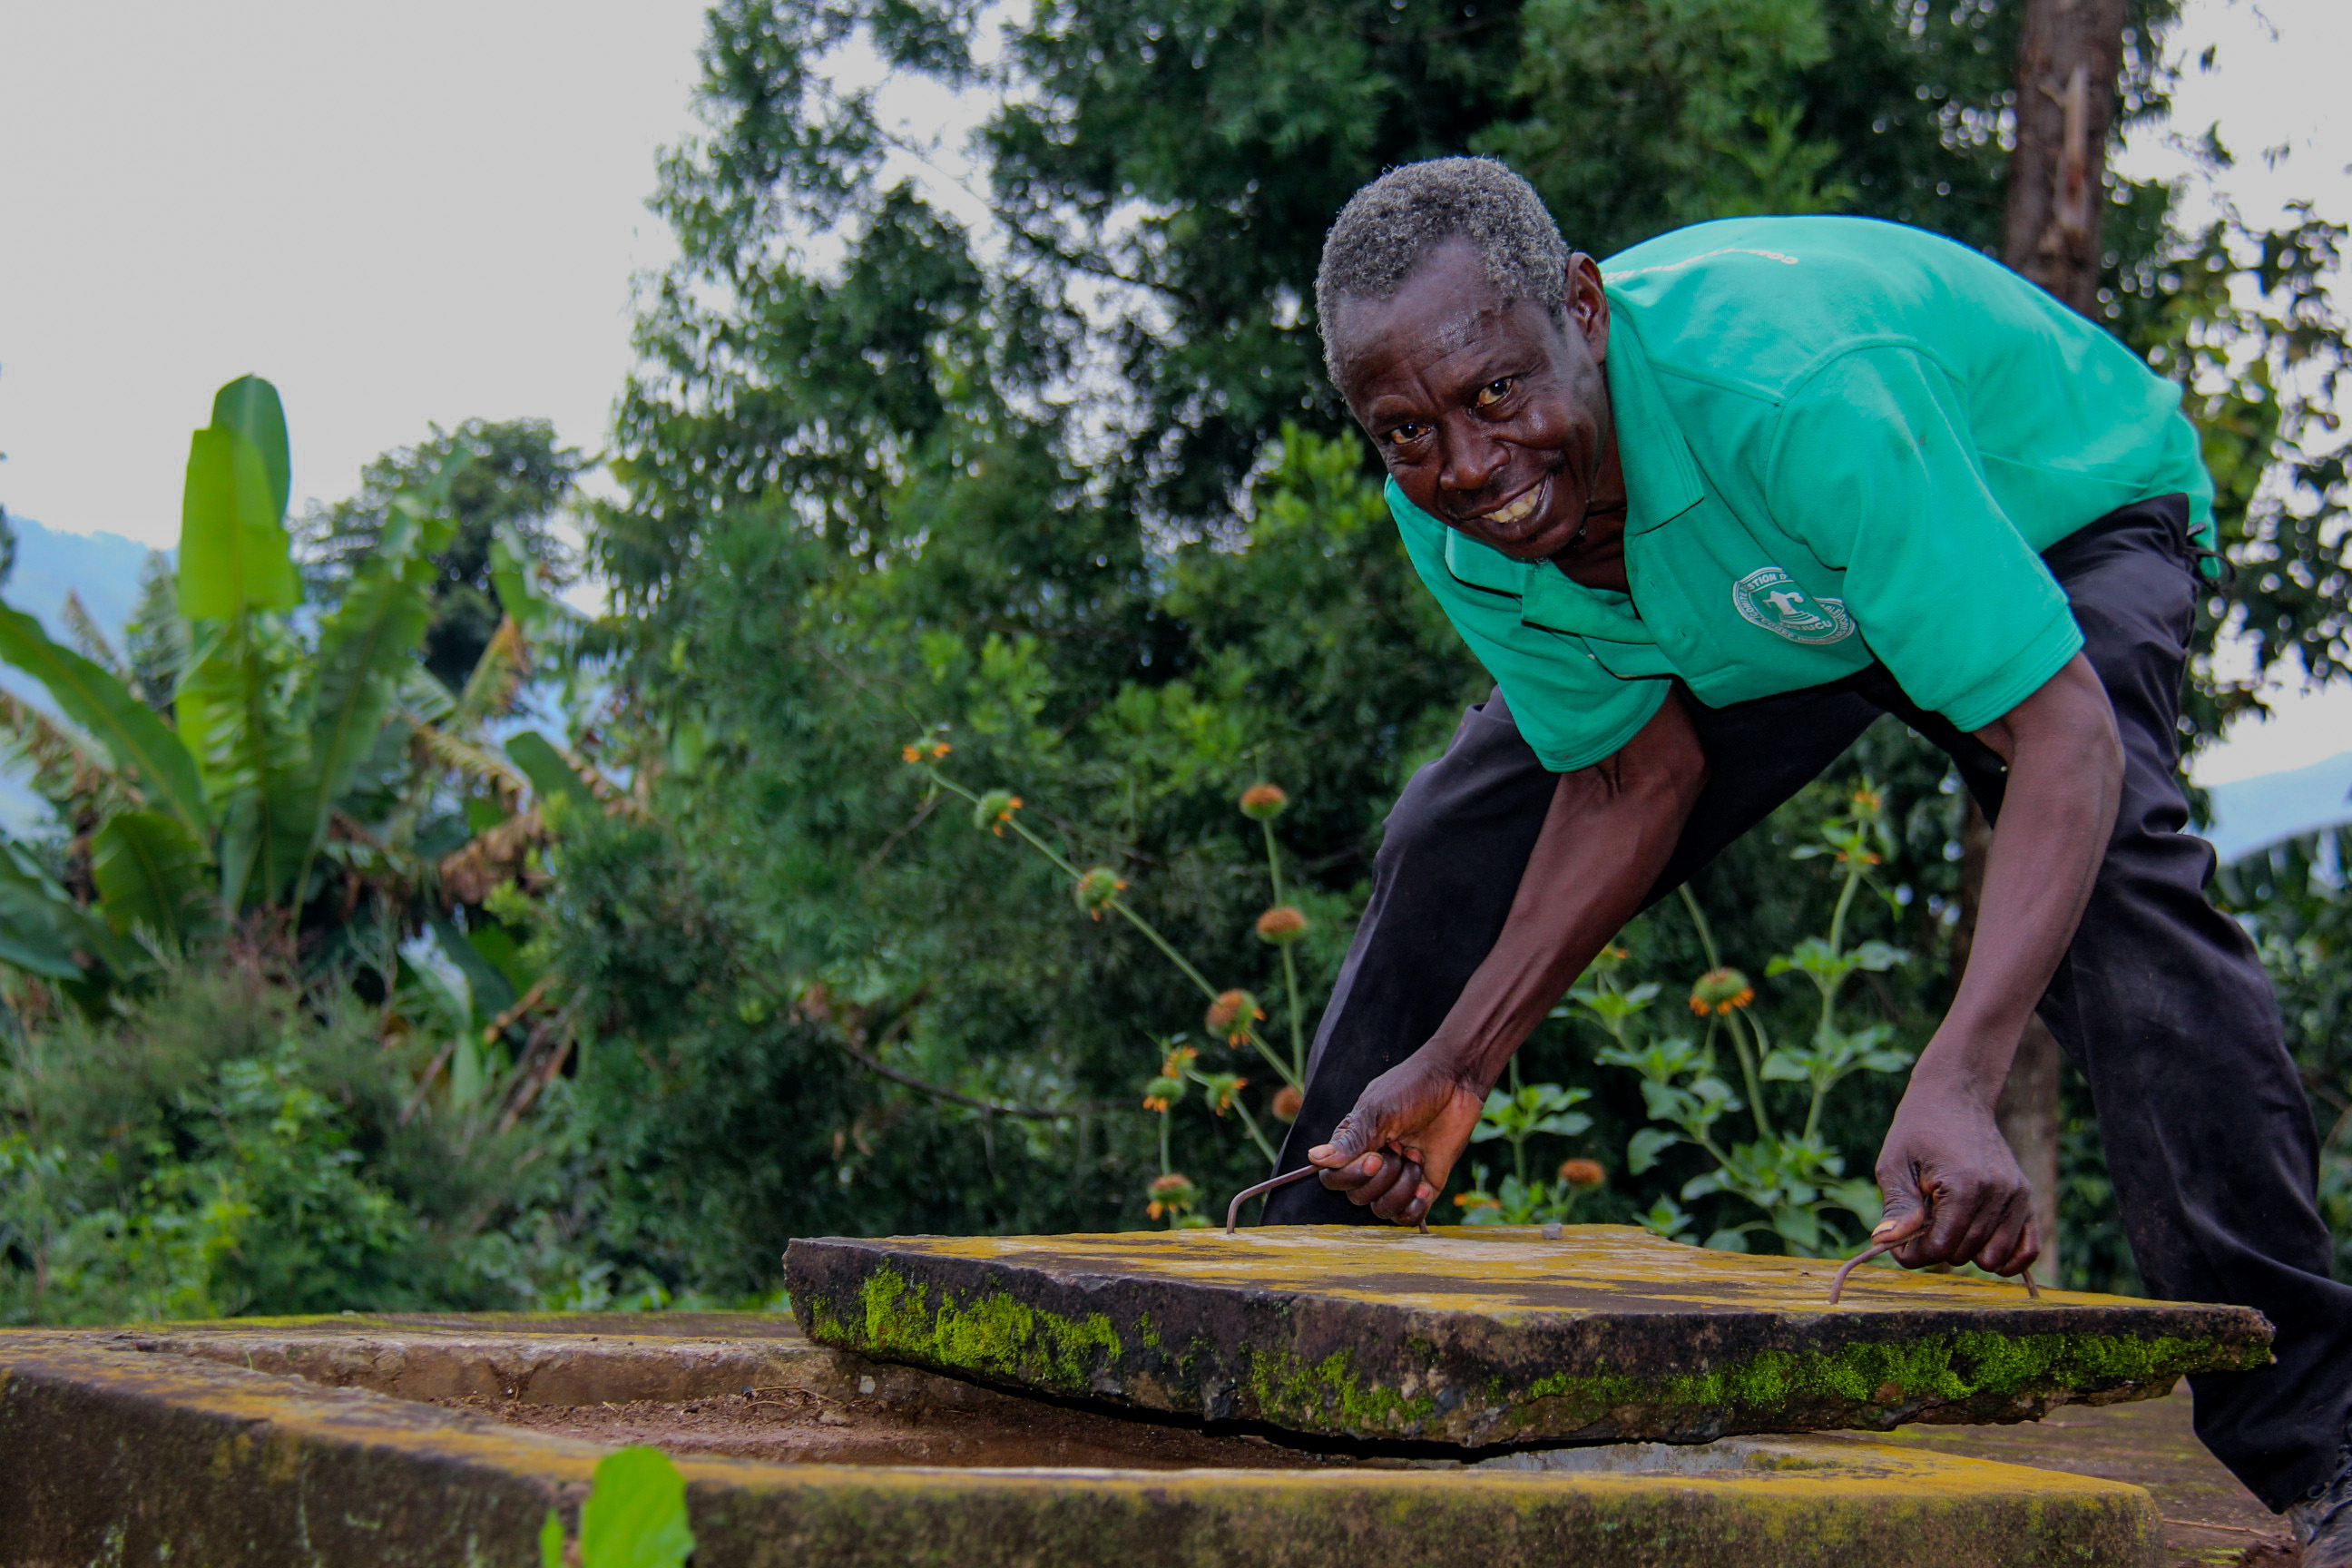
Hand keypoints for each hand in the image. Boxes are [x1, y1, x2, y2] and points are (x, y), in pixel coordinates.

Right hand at [1307, 1049, 1487, 1224]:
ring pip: (1383, 1209)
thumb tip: (1314, 1157)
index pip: (1333, 1179)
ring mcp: (1397, 1178)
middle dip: (1383, 1177)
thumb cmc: (1412, 1088)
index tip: (1375, 1157)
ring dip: (1402, 1187)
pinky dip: (1415, 1207)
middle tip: (1401, 1147)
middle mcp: (1371, 1164)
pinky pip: (1409, 1217)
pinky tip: (1424, 1185)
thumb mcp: (1378, 1111)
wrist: (1455, 1083)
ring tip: (1417, 1156)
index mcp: (1352, 1144)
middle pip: (1359, 1197)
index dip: (1351, 1176)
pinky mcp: (1424, 1187)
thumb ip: (1350, 1140)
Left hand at [1872, 1079, 2039, 1277]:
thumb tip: (1884, 1242)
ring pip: (1994, 1257)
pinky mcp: (2026, 1198)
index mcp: (1963, 1186)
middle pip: (1965, 1254)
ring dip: (1966, 1252)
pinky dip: (2008, 1260)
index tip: (1899, 1241)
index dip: (1914, 1253)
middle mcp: (1998, 1194)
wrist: (1955, 1098)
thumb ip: (1897, 1207)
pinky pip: (2029, 1248)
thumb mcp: (1894, 1165)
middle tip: (1919, 1225)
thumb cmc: (1917, 1131)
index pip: (1941, 1248)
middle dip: (1936, 1249)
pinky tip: (1983, 1253)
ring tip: (1947, 1226)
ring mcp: (2017, 1196)